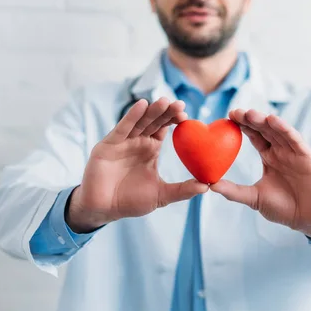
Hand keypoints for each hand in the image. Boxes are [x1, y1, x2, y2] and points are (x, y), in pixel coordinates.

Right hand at [67, 98, 208, 232]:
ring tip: (164, 101)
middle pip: (154, 121)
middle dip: (166, 112)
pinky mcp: (109, 145)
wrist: (104, 209)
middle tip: (180, 104)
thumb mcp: (161, 196)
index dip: (174, 120)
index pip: (164, 128)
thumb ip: (182, 190)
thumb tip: (207, 186)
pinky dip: (131, 116)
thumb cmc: (130, 201)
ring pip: (139, 121)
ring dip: (152, 110)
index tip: (186, 116)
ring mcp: (123, 142)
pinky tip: (142, 105)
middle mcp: (137, 142)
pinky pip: (122, 128)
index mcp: (150, 149)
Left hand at [210, 109, 310, 246]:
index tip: (228, 117)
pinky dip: (284, 129)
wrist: (308, 220)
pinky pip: (295, 140)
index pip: (255, 137)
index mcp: (270, 158)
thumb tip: (210, 185)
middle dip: (251, 120)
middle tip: (235, 112)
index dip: (243, 126)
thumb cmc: (284, 209)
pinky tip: (272, 120)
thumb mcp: (254, 198)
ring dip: (265, 121)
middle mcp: (282, 152)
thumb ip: (234, 191)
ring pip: (278, 131)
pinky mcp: (307, 157)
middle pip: (265, 130)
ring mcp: (295, 153)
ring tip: (250, 113)